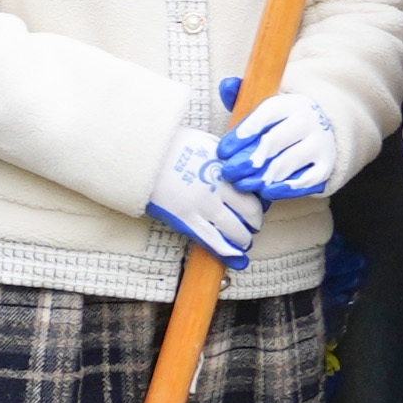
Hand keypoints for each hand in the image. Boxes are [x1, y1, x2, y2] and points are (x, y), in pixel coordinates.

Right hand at [147, 134, 260, 269]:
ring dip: (242, 240)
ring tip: (243, 243)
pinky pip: (210, 239)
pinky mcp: (184, 218)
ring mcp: (201, 205)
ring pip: (233, 230)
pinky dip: (225, 251)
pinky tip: (235, 257)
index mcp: (225, 169)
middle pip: (250, 213)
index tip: (258, 209)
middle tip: (252, 228)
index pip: (254, 191)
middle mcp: (217, 188)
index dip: (259, 205)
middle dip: (254, 224)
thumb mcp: (207, 144)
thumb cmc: (172, 146)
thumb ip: (225, 159)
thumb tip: (239, 168)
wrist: (143, 153)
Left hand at [212, 89, 349, 202]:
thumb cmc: (282, 122)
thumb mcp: (265, 106)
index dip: (241, 134)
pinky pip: (305, 181)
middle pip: (274, 141)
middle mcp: (308, 122)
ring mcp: (320, 145)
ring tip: (242, 184)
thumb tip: (226, 85)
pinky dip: (284, 188)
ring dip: (260, 177)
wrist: (322, 131)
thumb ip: (242, 95)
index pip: (265, 115)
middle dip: (247, 159)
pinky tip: (266, 192)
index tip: (222, 151)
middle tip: (228, 172)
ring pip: (287, 163)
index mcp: (290, 104)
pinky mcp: (325, 167)